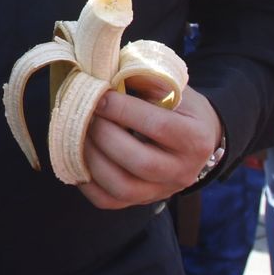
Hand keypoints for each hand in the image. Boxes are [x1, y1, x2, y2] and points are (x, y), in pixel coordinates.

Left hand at [77, 82, 222, 209]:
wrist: (197, 137)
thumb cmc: (179, 107)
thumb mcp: (172, 86)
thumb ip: (143, 79)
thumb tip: (105, 73)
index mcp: (195, 138)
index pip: (158, 126)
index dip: (123, 110)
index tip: (99, 94)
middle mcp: (182, 171)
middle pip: (140, 162)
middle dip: (105, 135)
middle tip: (86, 114)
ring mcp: (162, 191)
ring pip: (122, 188)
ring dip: (92, 159)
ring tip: (77, 133)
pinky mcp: (141, 201)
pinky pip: (108, 201)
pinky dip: (86, 182)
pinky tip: (76, 155)